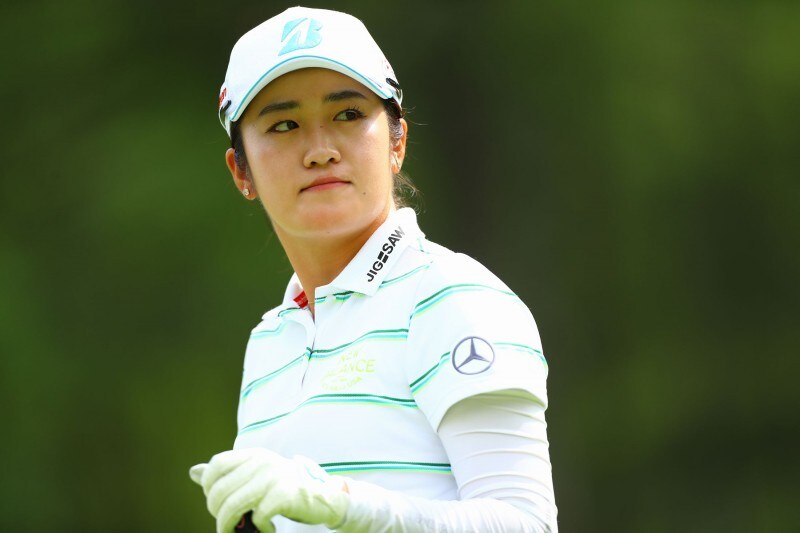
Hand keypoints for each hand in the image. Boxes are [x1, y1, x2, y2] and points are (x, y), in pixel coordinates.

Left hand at [189, 448, 348, 532]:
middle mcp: (262, 462)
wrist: (323, 496)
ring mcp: (274, 477)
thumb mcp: (254, 475)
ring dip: (229, 526)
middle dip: (218, 514)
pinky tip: (267, 527)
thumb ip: (226, 474)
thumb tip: (193, 472)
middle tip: (228, 524)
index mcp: (253, 455)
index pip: (216, 466)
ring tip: (238, 532)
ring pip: (232, 506)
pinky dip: (260, 528)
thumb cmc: (283, 488)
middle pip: (220, 491)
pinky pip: (257, 516)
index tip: (217, 502)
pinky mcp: (285, 494)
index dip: (208, 487)